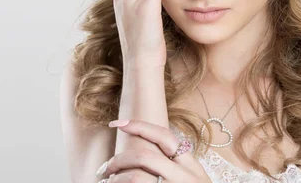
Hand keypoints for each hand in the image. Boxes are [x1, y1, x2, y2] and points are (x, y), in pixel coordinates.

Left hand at [95, 119, 211, 182]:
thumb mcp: (194, 181)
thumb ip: (177, 167)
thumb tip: (145, 156)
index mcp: (192, 166)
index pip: (164, 137)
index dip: (139, 126)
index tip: (118, 123)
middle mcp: (186, 176)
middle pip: (144, 156)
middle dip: (119, 159)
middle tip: (106, 168)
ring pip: (135, 177)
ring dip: (116, 179)